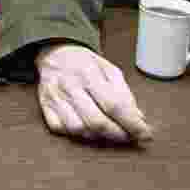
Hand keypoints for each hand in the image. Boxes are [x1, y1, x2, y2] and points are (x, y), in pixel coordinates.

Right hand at [36, 43, 152, 143]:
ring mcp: (55, 97)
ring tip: (108, 129)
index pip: (113, 104)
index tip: (145, 134)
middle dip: (118, 134)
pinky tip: (86, 126)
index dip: (132, 123)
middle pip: (97, 121)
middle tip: (129, 136)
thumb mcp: (109, 69)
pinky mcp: (45, 107)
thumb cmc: (85, 63)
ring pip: (79, 129)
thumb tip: (139, 119)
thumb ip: (124, 94)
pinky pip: (62, 130)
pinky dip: (77, 133)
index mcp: (88, 72)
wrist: (54, 54)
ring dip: (98, 135)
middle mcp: (69, 85)